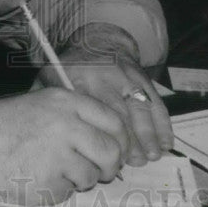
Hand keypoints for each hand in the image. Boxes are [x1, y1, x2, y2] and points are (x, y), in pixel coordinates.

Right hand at [0, 88, 129, 205]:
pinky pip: (67, 193)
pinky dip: (56, 190)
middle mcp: (66, 126)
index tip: (118, 151)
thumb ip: (75, 117)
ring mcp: (58, 155)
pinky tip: (35, 177)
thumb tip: (112, 141)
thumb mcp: (41, 104)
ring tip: (52, 170)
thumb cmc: (2, 124)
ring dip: (78, 180)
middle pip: (111, 152)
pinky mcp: (48, 183)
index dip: (122, 141)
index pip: (114, 122)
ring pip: (91, 177)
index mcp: (66, 102)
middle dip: (110, 167)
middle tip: (100, 172)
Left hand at [37, 23, 173, 165]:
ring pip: (139, 108)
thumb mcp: (50, 80)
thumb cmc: (69, 70)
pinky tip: (165, 143)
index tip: (102, 158)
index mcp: (75, 79)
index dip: (98, 136)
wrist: (96, 42)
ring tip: (151, 156)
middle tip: (131, 164)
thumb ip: (45, 104)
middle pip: (116, 112)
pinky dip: (162, 123)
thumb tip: (42, 135)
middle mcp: (102, 76)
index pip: (88, 111)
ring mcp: (125, 75)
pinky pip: (155, 101)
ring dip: (147, 134)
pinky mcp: (142, 77)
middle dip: (126, 140)